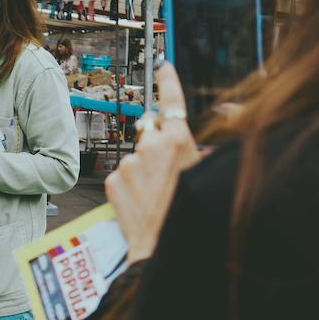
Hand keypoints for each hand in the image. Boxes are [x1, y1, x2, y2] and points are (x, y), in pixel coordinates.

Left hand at [104, 63, 200, 262]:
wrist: (165, 252)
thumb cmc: (191, 218)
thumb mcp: (205, 177)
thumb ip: (195, 151)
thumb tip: (187, 138)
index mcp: (179, 142)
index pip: (172, 102)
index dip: (167, 82)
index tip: (162, 66)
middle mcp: (151, 146)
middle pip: (151, 133)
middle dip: (156, 146)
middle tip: (167, 175)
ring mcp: (129, 164)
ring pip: (136, 157)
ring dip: (143, 171)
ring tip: (156, 198)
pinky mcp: (112, 182)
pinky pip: (121, 176)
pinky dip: (129, 188)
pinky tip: (141, 205)